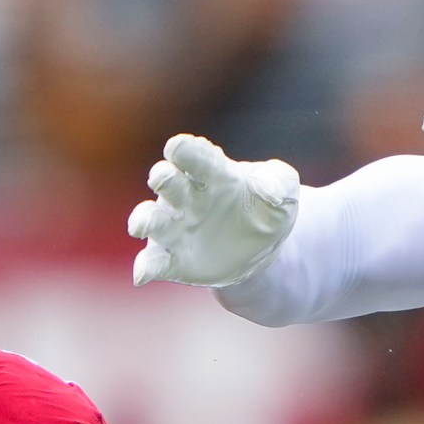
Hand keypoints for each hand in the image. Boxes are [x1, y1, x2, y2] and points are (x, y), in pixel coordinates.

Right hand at [129, 136, 299, 287]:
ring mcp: (175, 227)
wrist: (260, 251)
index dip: (187, 151)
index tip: (177, 147)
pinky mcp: (172, 259)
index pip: (197, 157)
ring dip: (145, 220)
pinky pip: (155, 261)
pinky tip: (141, 276)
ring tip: (140, 226)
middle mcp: (186, 196)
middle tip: (162, 176)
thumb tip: (268, 189)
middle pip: (168, 182)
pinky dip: (146, 267)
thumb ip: (278, 181)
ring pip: (153, 220)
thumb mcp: (284, 189)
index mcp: (212, 173)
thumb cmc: (266, 208)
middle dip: (163, 178)